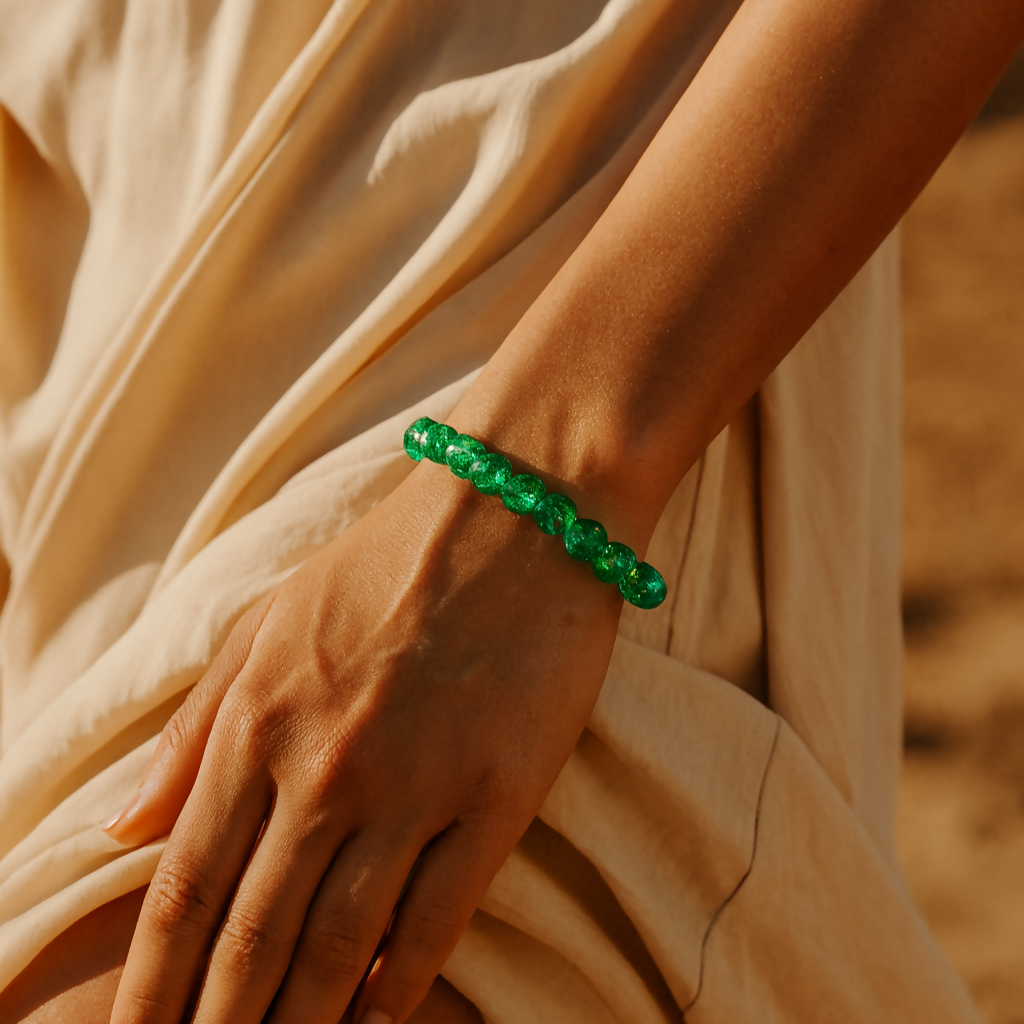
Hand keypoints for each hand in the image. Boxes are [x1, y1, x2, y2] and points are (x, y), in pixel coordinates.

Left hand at [104, 460, 622, 1023]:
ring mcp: (413, 787)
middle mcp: (325, 767)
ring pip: (335, 948)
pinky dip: (395, 991)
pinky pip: (434, 923)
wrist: (517, 511)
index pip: (184, 887)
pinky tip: (372, 1023)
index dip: (154, 981)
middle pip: (252, 938)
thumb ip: (194, 725)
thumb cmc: (388, 560)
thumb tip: (122, 828)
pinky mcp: (496, 798)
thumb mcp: (268, 617)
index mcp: (258, 719)